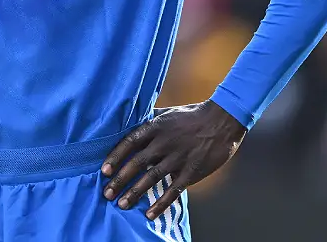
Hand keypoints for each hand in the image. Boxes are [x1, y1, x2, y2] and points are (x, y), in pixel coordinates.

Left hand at [101, 101, 246, 219]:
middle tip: (107, 193)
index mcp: (156, 127)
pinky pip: (173, 190)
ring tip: (122, 204)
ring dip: (135, 193)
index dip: (115, 156)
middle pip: (137, 163)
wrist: (222, 121)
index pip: (130, 142)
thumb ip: (150, 120)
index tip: (104, 170)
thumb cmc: (192, 115)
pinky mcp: (192, 171)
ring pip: (152, 178)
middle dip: (120, 179)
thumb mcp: (168, 113)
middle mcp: (164, 143)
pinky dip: (161, 203)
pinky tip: (150, 214)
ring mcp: (178, 158)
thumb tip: (130, 123)